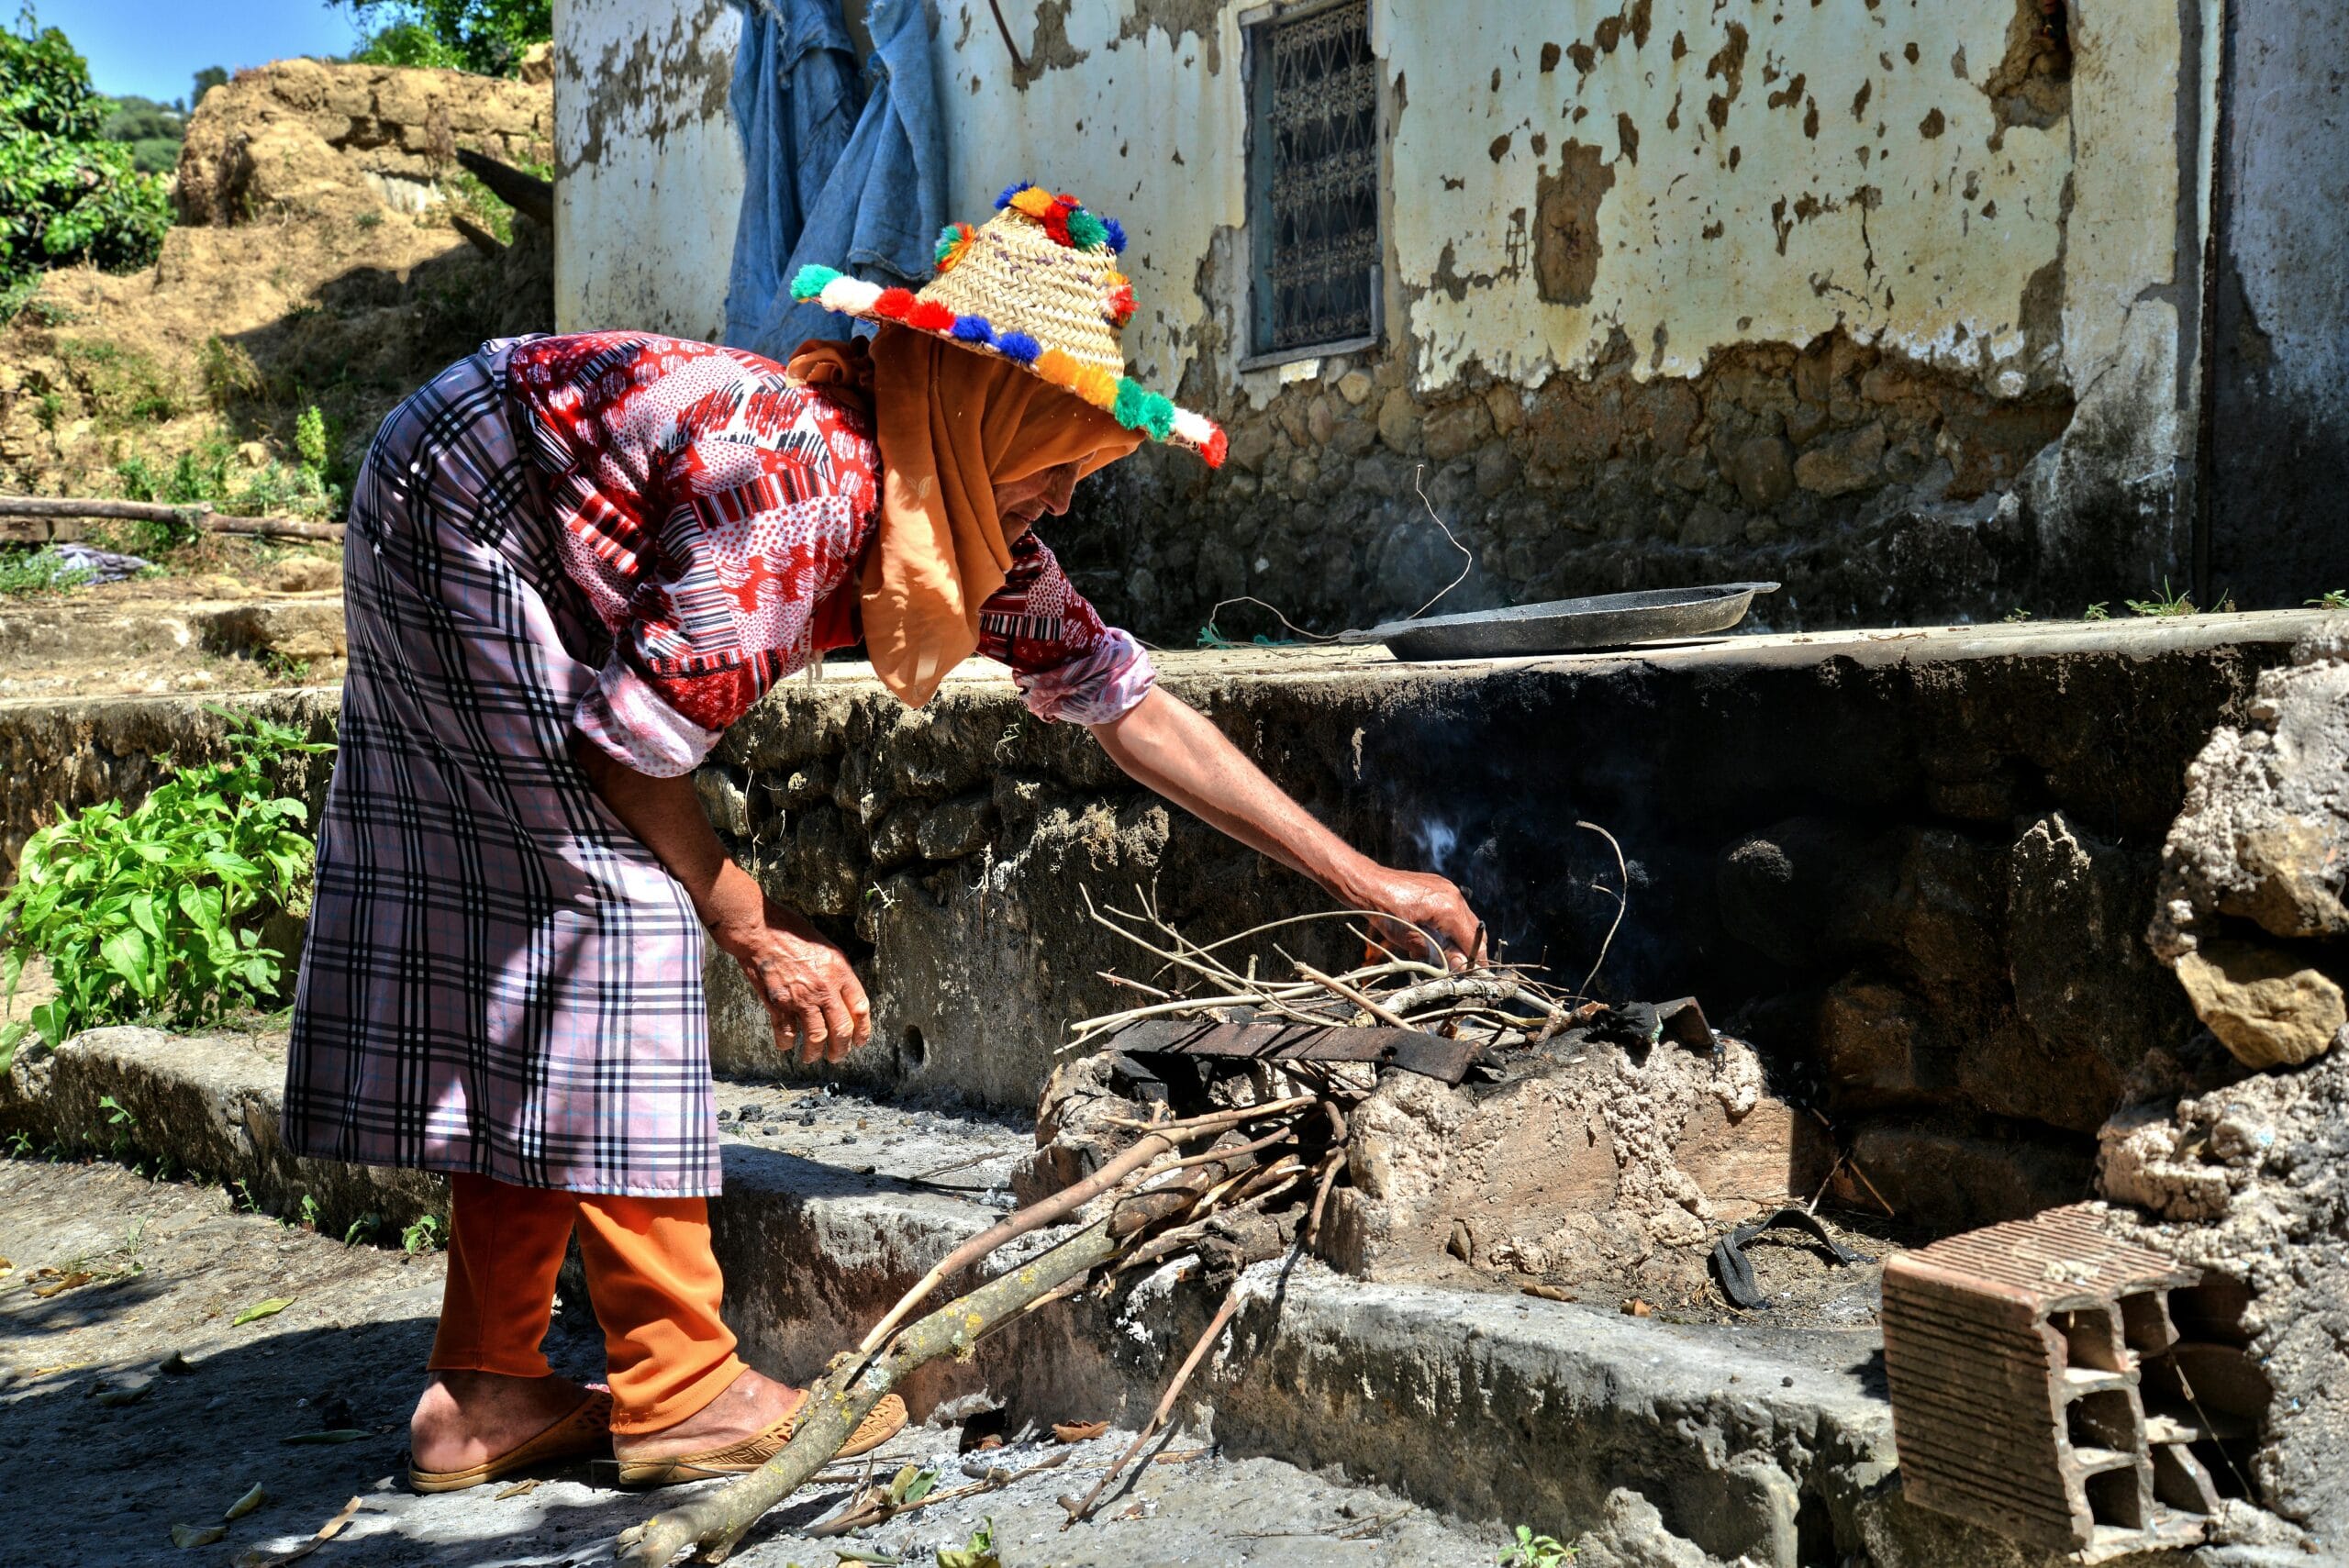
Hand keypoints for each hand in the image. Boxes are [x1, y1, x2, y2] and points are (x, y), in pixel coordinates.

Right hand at [710, 896, 872, 1064]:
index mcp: (839, 972)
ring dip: (815, 1053)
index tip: (859, 1041)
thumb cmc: (792, 933)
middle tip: (837, 1056)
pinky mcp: (779, 1005)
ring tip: (812, 1058)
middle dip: (841, 1049)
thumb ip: (837, 973)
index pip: (860, 1009)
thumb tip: (845, 997)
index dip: (862, 1030)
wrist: (760, 932)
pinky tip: (787, 1046)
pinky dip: (787, 1044)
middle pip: (841, 1029)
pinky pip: (786, 1034)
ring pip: (816, 1037)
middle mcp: (823, 988)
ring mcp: (801, 998)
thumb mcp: (826, 947)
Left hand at [1350, 864, 1485, 970]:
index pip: (1475, 941)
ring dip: (1458, 938)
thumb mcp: (1411, 939)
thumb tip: (1461, 966)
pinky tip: (1433, 934)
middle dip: (1468, 950)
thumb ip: (1440, 953)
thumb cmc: (1385, 912)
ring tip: (1440, 952)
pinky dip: (1449, 925)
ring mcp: (1448, 889)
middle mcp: (1454, 896)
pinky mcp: (1440, 886)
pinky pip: (1454, 909)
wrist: (1368, 885)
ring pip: (1465, 920)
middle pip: (1474, 930)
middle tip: (1457, 967)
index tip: (1471, 976)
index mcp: (1449, 909)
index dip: (1476, 961)